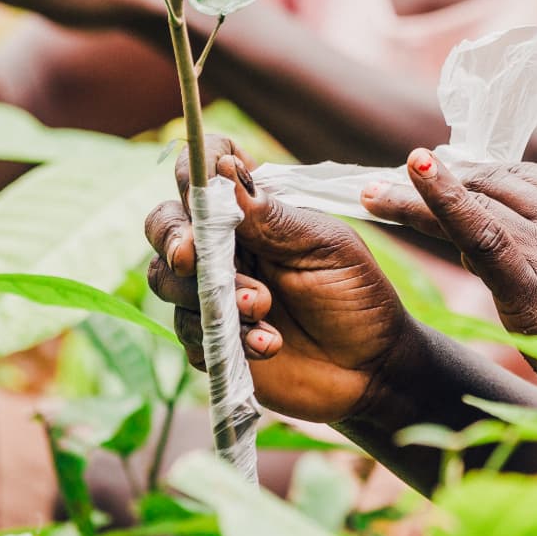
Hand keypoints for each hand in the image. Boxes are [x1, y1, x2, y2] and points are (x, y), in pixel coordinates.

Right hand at [146, 135, 423, 424]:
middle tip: (192, 260)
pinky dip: (224, 337)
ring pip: (169, 281)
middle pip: (166, 225)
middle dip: (174, 239)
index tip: (200, 196)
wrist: (370, 366)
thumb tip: (224, 170)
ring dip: (209, 296)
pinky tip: (267, 345)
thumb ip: (273, 216)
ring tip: (262, 309)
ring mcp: (214, 292)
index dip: (193, 172)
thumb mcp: (326, 247)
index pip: (206, 169)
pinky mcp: (211, 337)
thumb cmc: (357, 293)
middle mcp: (226, 245)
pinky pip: (189, 332)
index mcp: (255, 210)